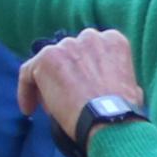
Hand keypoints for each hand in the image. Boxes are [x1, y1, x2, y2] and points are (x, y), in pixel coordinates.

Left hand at [17, 30, 145, 139]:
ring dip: (48, 83)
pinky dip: (26, 90)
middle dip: (65, 74)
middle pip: (68, 54)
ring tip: (51, 108)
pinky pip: (28, 72)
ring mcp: (67, 45)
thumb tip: (102, 87)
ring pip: (48, 63)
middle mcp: (90, 37)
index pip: (90, 51)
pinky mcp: (47, 58)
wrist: (109, 119)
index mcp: (113, 41)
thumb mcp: (130, 86)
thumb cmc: (122, 112)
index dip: (82, 70)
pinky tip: (29, 109)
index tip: (81, 88)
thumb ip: (114, 76)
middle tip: (65, 98)